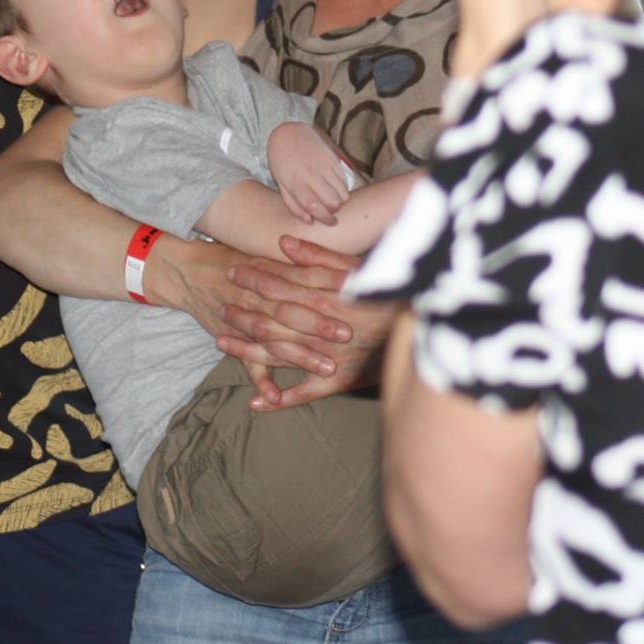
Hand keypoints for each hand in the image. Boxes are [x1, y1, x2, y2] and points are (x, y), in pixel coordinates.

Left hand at [228, 235, 399, 409]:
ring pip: (279, 353)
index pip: (279, 287)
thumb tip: (284, 242)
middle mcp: (320, 328)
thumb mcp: (359, 269)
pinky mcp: (339, 381)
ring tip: (220, 343)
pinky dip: (281, 398)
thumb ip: (320, 256)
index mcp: (325, 298)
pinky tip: (257, 401)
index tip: (231, 271)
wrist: (425, 328)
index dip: (253, 279)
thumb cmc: (391, 296)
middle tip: (218, 306)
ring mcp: (327, 356)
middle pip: (272, 319)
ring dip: (248, 349)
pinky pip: (305, 392)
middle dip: (243, 312)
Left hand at [267, 123, 350, 224]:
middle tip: (332, 212)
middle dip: (335, 212)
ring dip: (341, 201)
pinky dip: (344, 188)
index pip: (313, 206)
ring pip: (342, 192)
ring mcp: (324, 166)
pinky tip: (336, 189)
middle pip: (332, 201)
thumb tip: (309, 221)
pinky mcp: (333, 159)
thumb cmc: (283, 163)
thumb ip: (294, 204)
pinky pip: (345, 180)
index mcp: (295, 182)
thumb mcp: (281, 184)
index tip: (330, 223)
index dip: (324, 218)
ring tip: (335, 201)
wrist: (289, 134)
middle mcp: (311, 175)